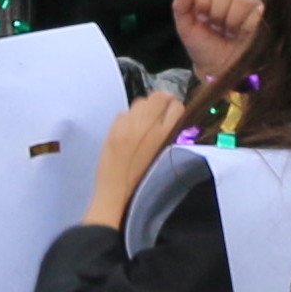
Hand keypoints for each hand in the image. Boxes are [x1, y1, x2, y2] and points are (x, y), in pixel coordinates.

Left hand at [89, 87, 186, 224]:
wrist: (116, 194)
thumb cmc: (145, 181)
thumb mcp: (165, 156)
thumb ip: (171, 134)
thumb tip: (172, 116)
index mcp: (165, 135)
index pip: (176, 106)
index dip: (175, 108)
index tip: (173, 114)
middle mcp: (147, 125)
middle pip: (159, 97)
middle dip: (162, 102)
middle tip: (159, 115)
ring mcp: (128, 124)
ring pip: (142, 101)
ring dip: (145, 108)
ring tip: (144, 124)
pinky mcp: (113, 128)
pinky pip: (125, 112)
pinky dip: (129, 117)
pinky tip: (129, 131)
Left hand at [171, 0, 260, 85]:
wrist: (221, 72)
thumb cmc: (205, 48)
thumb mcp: (186, 29)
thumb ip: (180, 7)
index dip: (202, 1)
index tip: (203, 19)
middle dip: (216, 13)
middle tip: (218, 28)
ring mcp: (251, 4)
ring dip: (232, 20)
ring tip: (231, 33)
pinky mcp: (264, 15)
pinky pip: (256, 11)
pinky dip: (246, 26)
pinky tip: (244, 34)